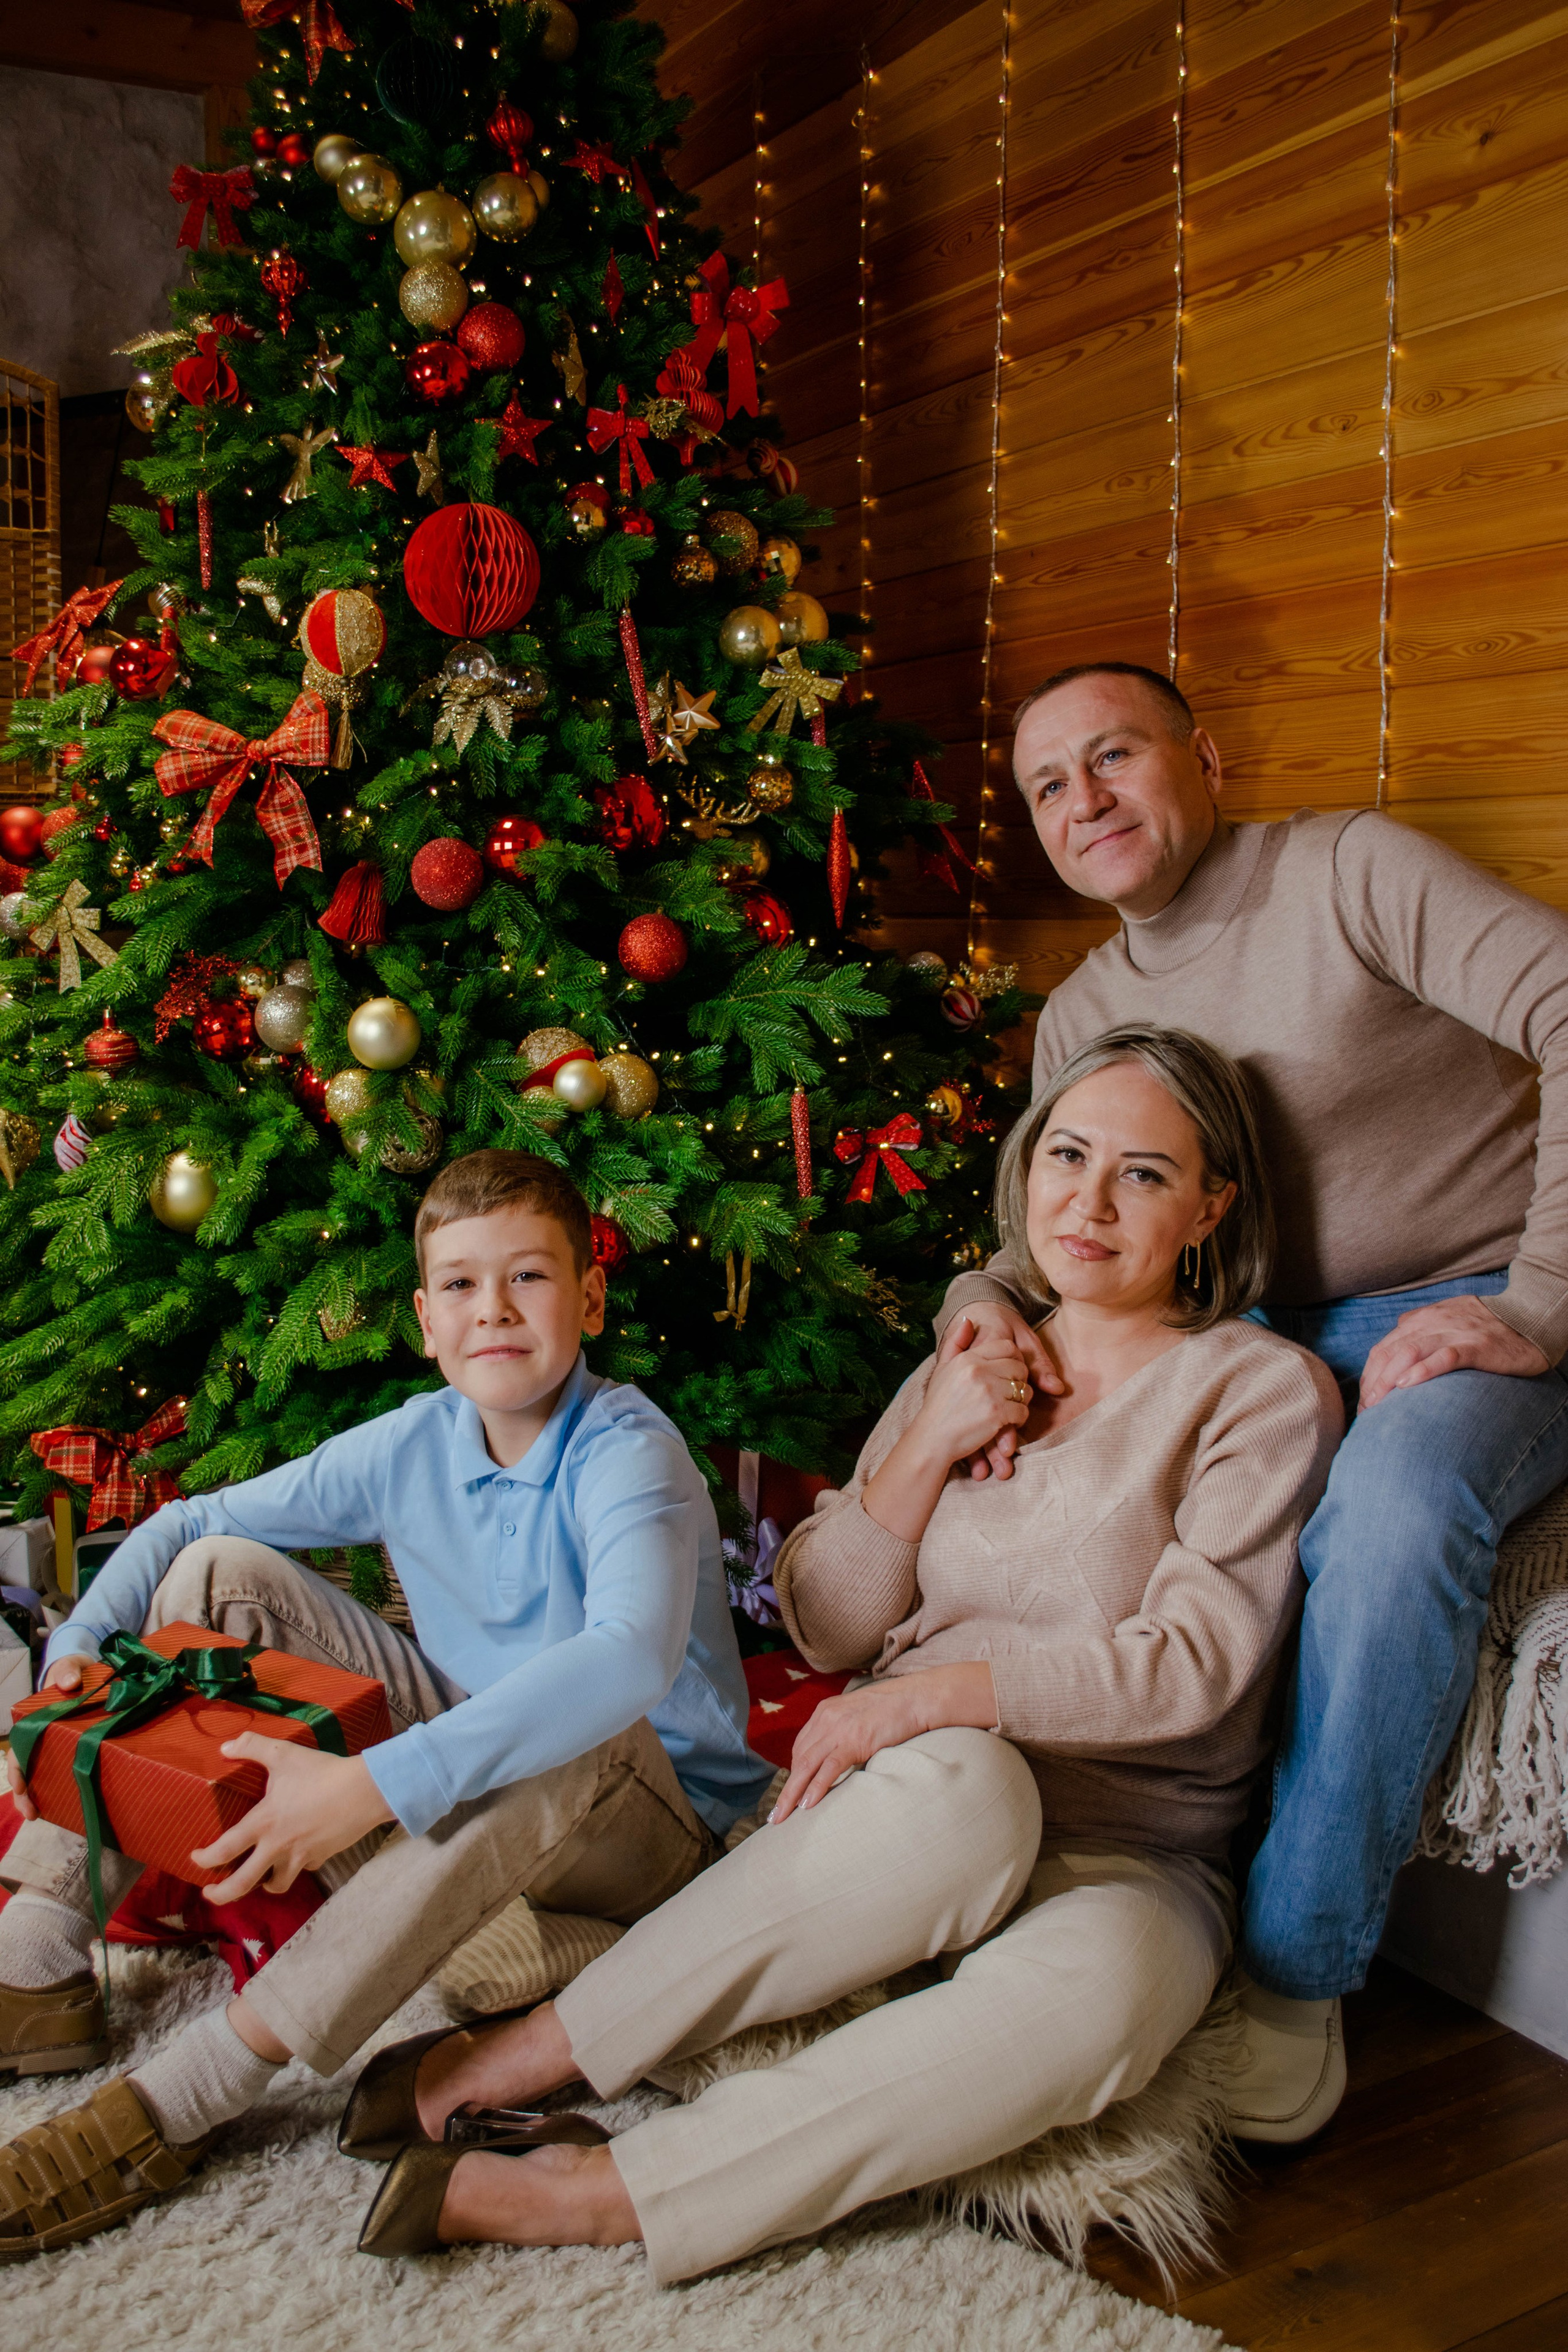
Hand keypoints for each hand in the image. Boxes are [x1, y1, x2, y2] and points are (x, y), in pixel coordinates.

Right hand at [5, 1657, 89, 1820]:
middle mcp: (40, 1738)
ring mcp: (55, 1747)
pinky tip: (66, 1806)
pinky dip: (60, 1790)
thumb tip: (69, 1683)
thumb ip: (68, 1671)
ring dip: (38, 1797)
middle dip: (24, 1794)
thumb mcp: (69, 1668)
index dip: (17, 1769)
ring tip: (40, 1817)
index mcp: (33, 1721)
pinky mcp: (73, 1750)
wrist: (87, 1672)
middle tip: (31, 1814)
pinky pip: (63, 1772)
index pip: (19, 1749)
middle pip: (25, 1769)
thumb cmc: (72, 1672)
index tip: (22, 1786)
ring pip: (41, 1775)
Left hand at [190, 1734, 394, 1903]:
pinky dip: (295, 1867)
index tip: (195, 1859)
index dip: (205, 1859)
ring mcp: (300, 1857)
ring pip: (275, 1885)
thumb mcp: (283, 1753)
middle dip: (222, 1895)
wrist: (365, 1791)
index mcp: (263, 1823)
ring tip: (258, 1879)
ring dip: (263, 1885)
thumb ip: (252, 1746)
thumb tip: (224, 1746)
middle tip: (210, 1894)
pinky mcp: (321, 1858)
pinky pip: (302, 1870)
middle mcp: (277, 1847)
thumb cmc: (321, 1772)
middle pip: (242, 1884)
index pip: (225, 1849)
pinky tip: (296, 1857)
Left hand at [773, 1662, 997, 1820]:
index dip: (795, 1773)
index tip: (792, 1794)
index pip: (801, 1747)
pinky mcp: (854, 1740)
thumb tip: (837, 1756)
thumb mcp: (857, 1716)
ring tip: (782, 1817)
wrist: (915, 1699)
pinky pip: (829, 1768)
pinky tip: (808, 1805)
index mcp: (825, 1712)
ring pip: (806, 1765)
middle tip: (776, 1814)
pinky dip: (816, 1787)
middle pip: (798, 1759)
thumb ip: (843, 1732)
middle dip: (787, 1789)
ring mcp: (839, 1729)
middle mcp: (826, 1718)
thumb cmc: (892, 1710)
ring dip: (792, 1794)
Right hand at [947, 1302, 1061, 1481]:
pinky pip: (1023, 1412)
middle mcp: (979, 1371)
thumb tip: (968, 1319)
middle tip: (1009, 1393)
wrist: (932, 1439)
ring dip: (1020, 1401)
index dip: (1014, 1359)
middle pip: (1020, 1367)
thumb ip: (956, 1342)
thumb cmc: (939, 1405)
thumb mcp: (942, 1369)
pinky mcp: (997, 1414)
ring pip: (1025, 1390)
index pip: (1007, 1346)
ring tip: (1006, 1408)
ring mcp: (989, 1393)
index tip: (1008, 1374)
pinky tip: (1004, 1423)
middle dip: (1019, 1381)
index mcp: (968, 1358)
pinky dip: (1018, 1420)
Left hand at [1359, 1295, 1550, 1410]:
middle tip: (1367, 1411)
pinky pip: (1445, 1356)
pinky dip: (1423, 1369)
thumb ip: (1420, 1329)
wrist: (1530, 1318)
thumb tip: (1397, 1340)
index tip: (1365, 1403)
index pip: (1383, 1349)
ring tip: (1378, 1404)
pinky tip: (1408, 1385)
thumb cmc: (1486, 1325)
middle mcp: (1432, 1324)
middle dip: (1373, 1383)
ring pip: (1410, 1352)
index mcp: (1421, 1320)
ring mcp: (1454, 1333)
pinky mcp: (1477, 1346)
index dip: (1369, 1377)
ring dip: (1388, 1380)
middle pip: (1390, 1353)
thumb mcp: (1446, 1320)